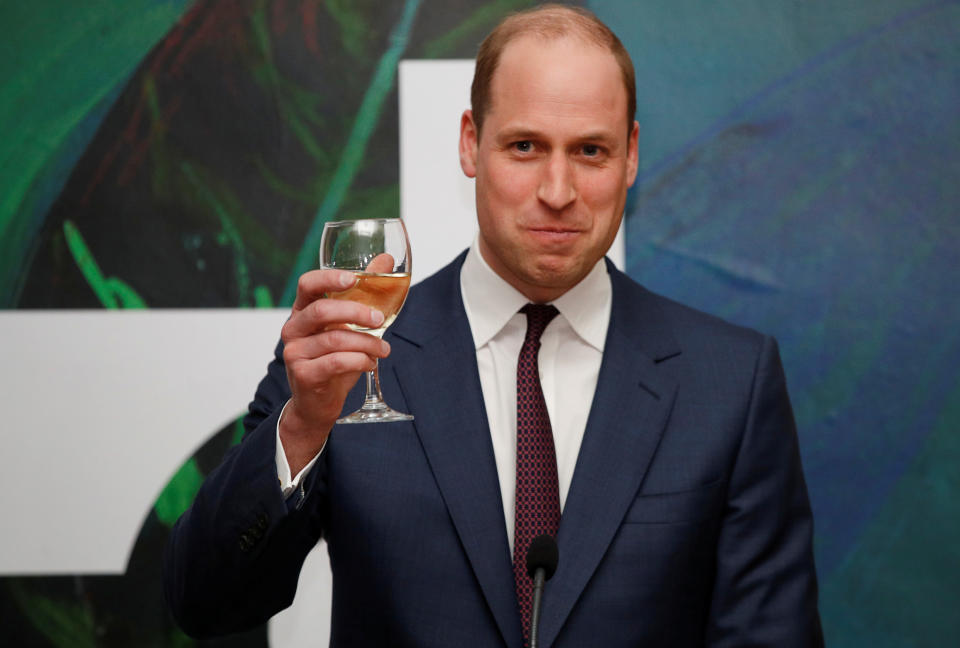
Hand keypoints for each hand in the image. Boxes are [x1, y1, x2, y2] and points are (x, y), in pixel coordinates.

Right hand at [279, 269, 390, 472]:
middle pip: (321, 310)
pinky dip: (360, 361)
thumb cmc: (333, 359)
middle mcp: (293, 329)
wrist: (316, 403)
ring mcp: (294, 352)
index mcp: (302, 311)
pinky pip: (336, 362)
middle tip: (380, 320)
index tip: (352, 279)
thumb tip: (385, 259)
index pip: (307, 285)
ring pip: (334, 339)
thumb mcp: (349, 325)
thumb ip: (365, 293)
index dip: (328, 279)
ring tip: (383, 350)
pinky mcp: (303, 375)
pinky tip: (371, 364)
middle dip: (356, 312)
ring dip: (367, 343)